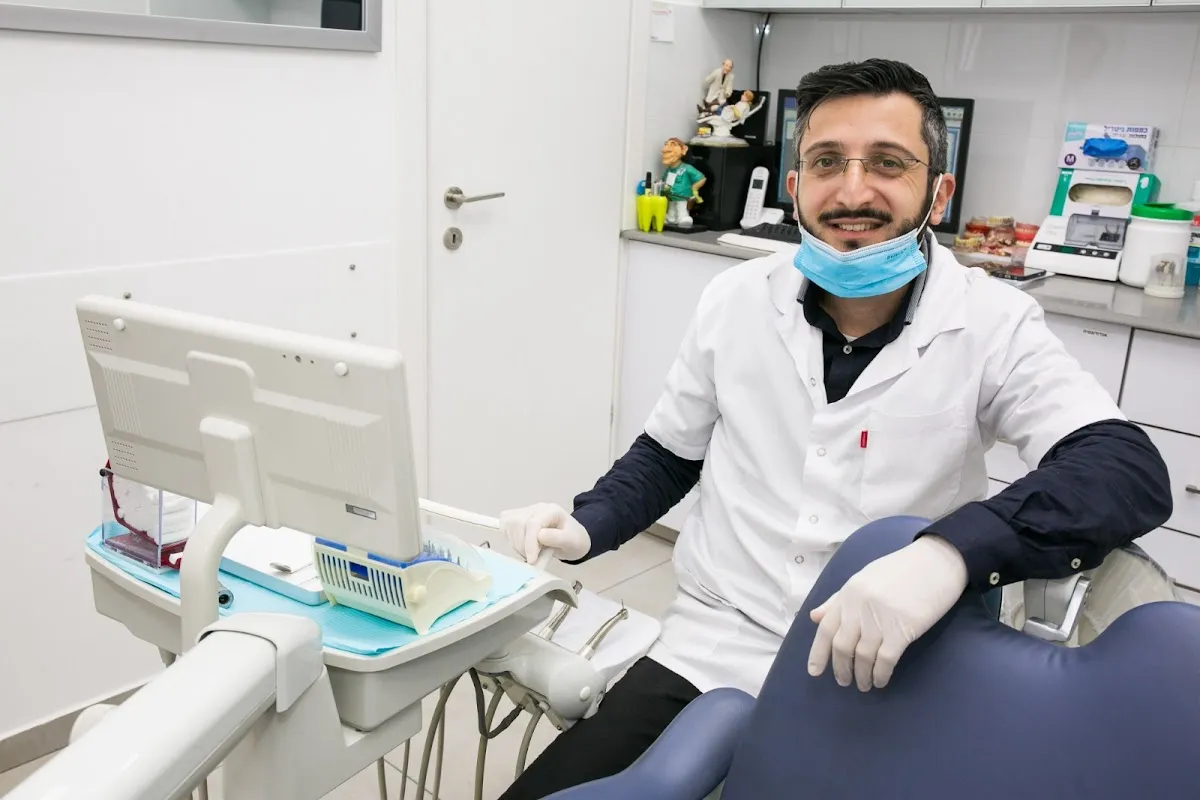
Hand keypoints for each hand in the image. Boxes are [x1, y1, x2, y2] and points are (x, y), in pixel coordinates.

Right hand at [499, 503, 590, 563]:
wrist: (572, 539)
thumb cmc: (573, 541)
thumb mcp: (572, 542)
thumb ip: (559, 538)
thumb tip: (540, 536)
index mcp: (551, 511)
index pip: (533, 523)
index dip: (529, 543)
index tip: (532, 561)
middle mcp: (536, 508)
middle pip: (518, 523)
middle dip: (523, 545)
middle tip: (534, 558)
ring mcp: (526, 512)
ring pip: (509, 524)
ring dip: (516, 544)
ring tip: (530, 552)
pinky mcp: (517, 518)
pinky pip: (505, 524)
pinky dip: (510, 537)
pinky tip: (521, 545)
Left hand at [807, 535, 967, 691]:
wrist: (936, 561)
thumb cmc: (901, 570)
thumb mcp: (864, 579)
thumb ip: (839, 600)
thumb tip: (814, 617)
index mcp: (848, 593)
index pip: (826, 629)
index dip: (818, 653)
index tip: (814, 671)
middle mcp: (859, 607)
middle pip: (842, 646)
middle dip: (841, 669)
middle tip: (844, 682)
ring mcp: (880, 619)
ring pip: (863, 656)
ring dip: (861, 675)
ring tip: (863, 685)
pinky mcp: (902, 630)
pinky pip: (885, 660)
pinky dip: (880, 674)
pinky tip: (880, 681)